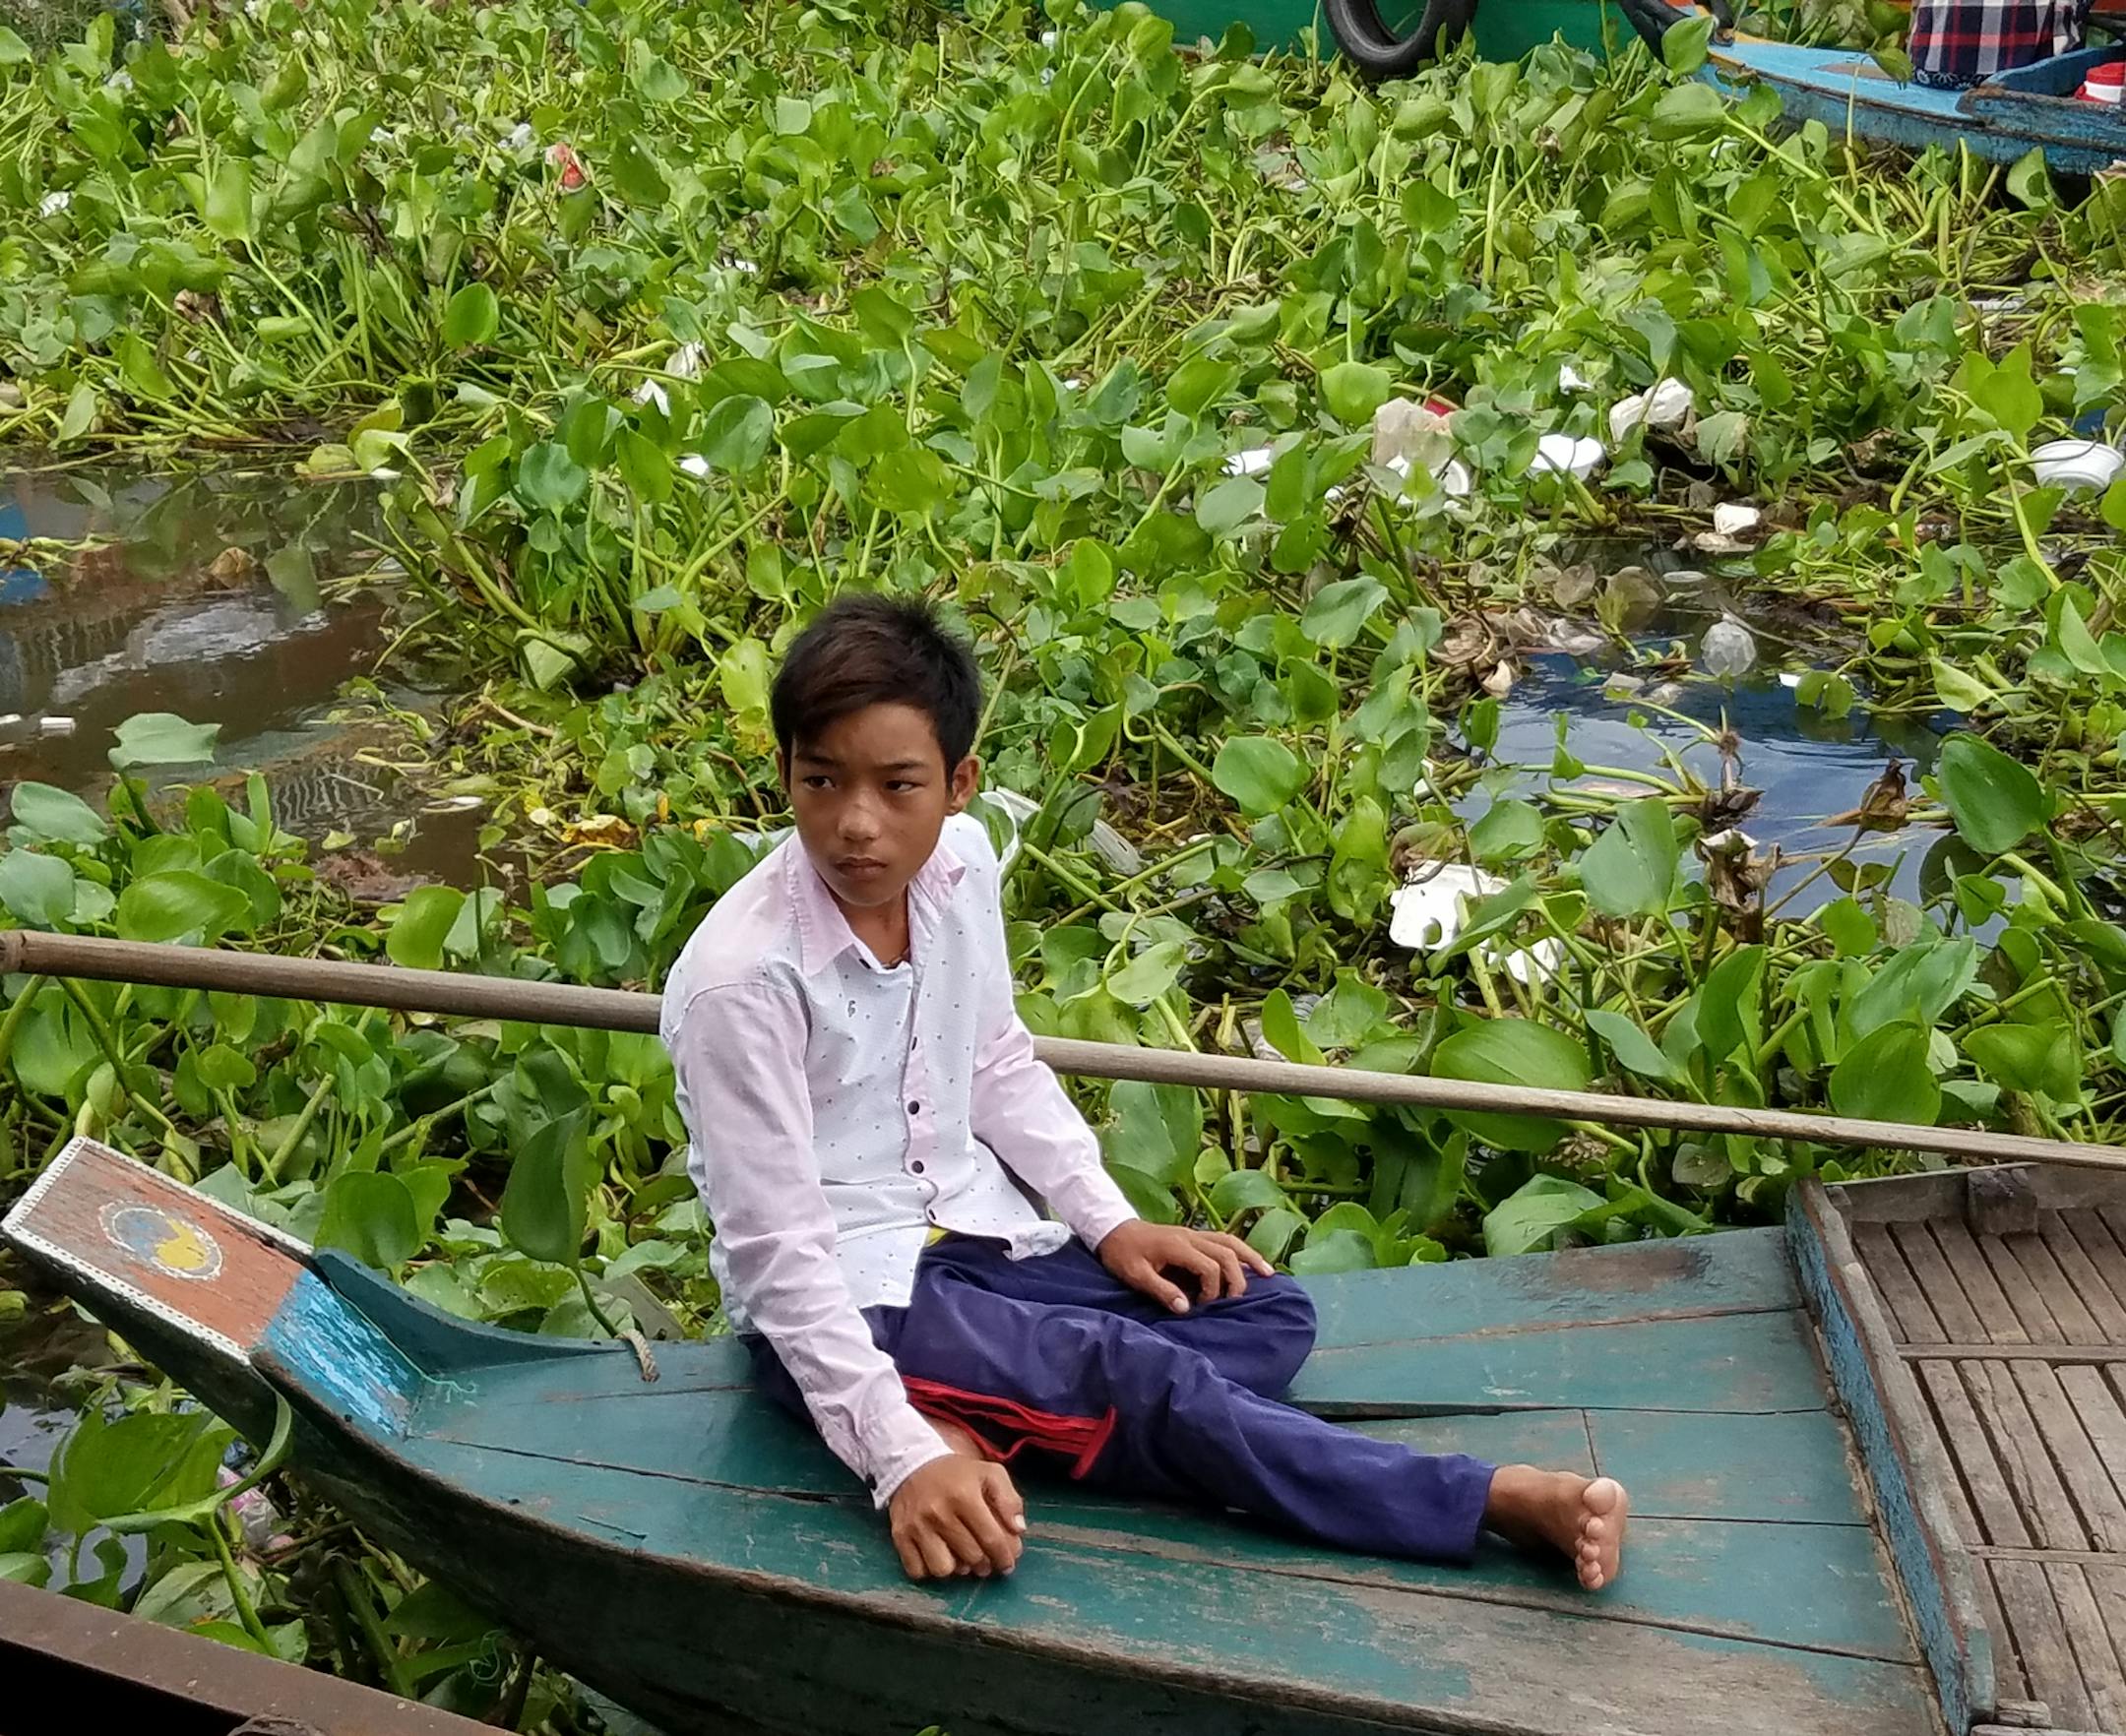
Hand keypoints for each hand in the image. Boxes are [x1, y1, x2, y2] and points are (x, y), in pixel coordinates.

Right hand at [888, 1455, 1025, 1580]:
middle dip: (984, 1564)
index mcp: (964, 1496)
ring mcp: (917, 1526)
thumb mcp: (990, 1474)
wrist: (913, 1463)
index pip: (991, 1539)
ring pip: (943, 1569)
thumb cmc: (957, 1473)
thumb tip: (1018, 1529)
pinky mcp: (900, 1536)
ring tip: (961, 1558)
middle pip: (971, 1557)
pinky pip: (917, 1571)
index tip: (1008, 1563)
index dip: (1004, 1557)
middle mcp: (939, 1513)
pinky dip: (929, 1570)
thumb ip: (1009, 1499)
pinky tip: (939, 1555)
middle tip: (986, 1560)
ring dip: (956, 1569)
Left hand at [1097, 1220, 1274, 1314]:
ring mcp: (1194, 1234)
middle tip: (1237, 1300)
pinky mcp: (1193, 1235)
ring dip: (1249, 1257)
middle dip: (1237, 1277)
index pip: (1210, 1266)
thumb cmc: (1122, 1254)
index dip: (1213, 1289)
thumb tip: (1187, 1309)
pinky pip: (1224, 1239)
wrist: (1112, 1229)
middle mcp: (1191, 1237)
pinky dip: (1241, 1250)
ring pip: (1230, 1241)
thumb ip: (1161, 1291)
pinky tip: (1251, 1261)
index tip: (1203, 1305)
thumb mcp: (1135, 1275)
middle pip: (1227, 1253)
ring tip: (1268, 1273)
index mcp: (1178, 1247)